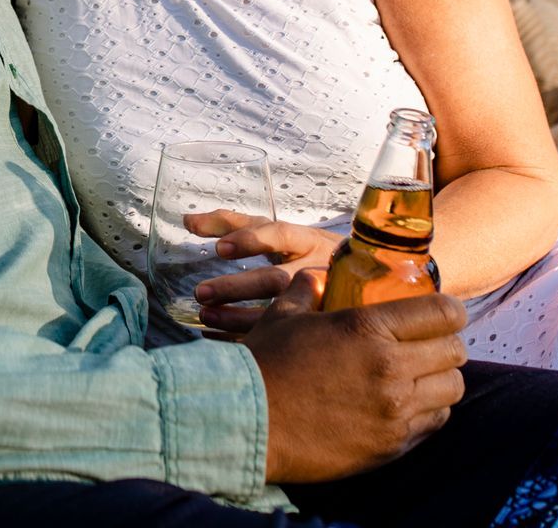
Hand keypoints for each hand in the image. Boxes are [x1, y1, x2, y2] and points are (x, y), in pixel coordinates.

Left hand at [184, 211, 341, 332]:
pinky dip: (244, 337)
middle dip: (238, 287)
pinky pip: (279, 337)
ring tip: (205, 316)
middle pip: (277, 279)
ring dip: (238, 318)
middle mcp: (317, 270)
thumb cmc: (308, 253)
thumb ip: (234, 224)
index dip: (251, 240)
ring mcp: (321, 303)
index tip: (220, 248)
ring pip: (279, 313)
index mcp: (308, 240)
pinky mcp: (318, 330)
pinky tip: (215, 337)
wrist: (370, 285)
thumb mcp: (280, 234)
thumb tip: (187, 221)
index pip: (280, 234)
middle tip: (201, 293)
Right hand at [245, 270, 466, 483]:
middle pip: (456, 351)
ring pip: (452, 389)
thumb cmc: (263, 364)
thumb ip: (307, 290)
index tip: (440, 313)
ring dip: (440, 379)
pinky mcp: (391, 444)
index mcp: (367, 327)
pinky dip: (427, 410)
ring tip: (419, 376)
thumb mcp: (282, 315)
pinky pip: (434, 423)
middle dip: (445, 343)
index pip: (443, 313)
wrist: (246, 423)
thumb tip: (317, 276)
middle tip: (427, 343)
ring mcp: (394, 410)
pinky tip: (403, 404)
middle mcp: (390, 368)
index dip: (448, 310)